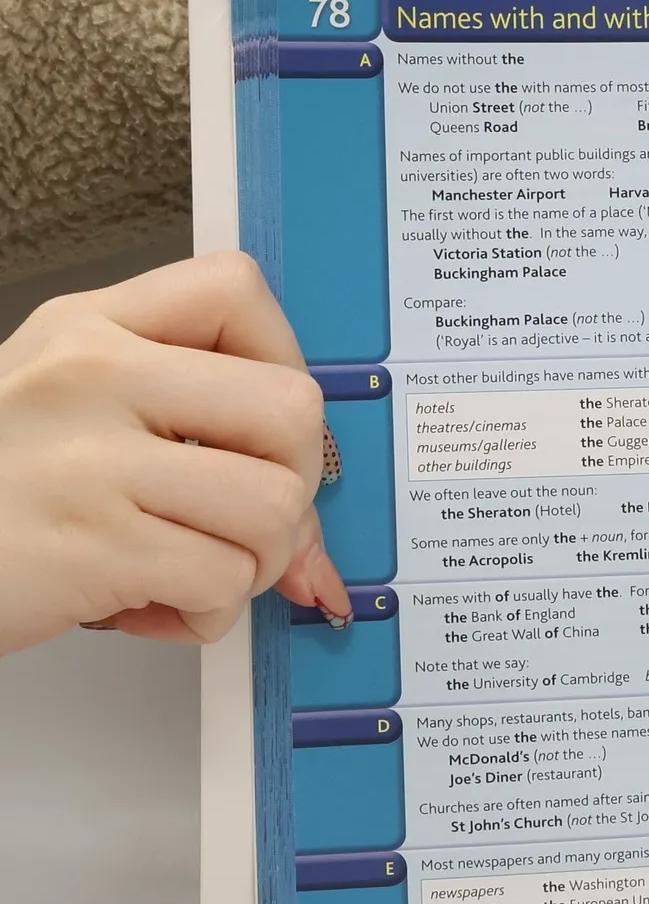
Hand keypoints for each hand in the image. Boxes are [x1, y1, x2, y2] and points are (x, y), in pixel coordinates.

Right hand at [0, 252, 349, 654]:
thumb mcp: (76, 424)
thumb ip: (199, 448)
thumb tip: (318, 555)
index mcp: (89, 328)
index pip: (236, 291)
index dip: (282, 364)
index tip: (255, 425)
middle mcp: (90, 376)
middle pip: (291, 409)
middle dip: (292, 486)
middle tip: (236, 519)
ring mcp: (90, 459)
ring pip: (275, 506)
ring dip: (254, 563)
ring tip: (191, 569)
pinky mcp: (93, 544)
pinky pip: (224, 580)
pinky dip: (205, 612)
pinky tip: (149, 603)